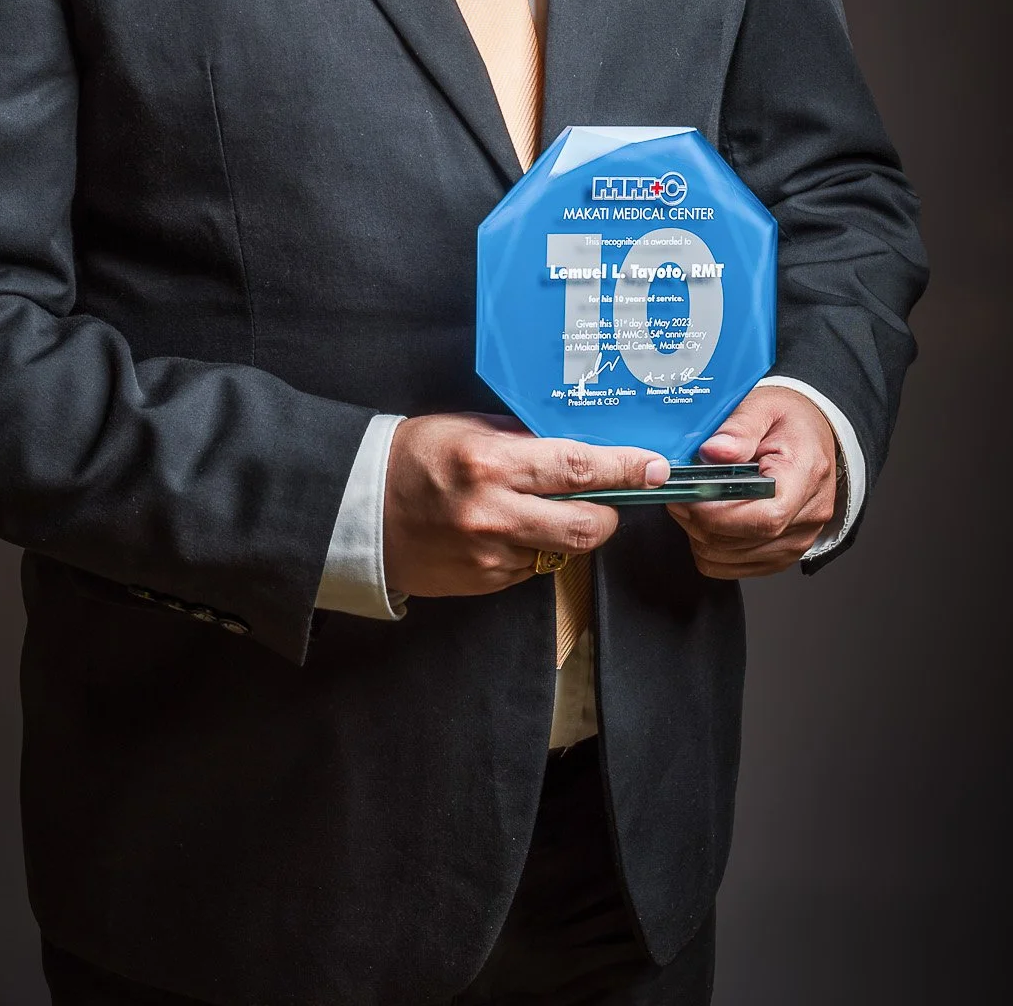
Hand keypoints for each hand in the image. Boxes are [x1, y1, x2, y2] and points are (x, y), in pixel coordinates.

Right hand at [382, 412, 669, 597]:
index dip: (624, 469)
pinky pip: (530, 568)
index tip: (654, 467)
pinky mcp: (483, 583)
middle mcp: (494, 513)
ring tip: (541, 507)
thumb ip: (523, 439)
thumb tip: (579, 446)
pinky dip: (532, 548)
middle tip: (611, 498)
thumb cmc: (413, 456)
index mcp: (492, 464)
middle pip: (586, 526)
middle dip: (609, 513)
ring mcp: (489, 555)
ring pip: (561, 550)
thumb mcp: (468, 429)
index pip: (578, 468)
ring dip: (567, 531)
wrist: (358, 508)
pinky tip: (507, 529)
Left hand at [668, 384, 838, 578]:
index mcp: (805, 475)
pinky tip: (709, 518)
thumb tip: (713, 452)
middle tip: (679, 491)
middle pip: (741, 540)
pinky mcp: (782, 554)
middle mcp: (807, 516)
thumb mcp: (762, 407)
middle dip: (697, 519)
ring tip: (693, 501)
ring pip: (729, 557)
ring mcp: (797, 541)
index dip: (717, 512)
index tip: (688, 494)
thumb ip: (738, 429)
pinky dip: (710, 547)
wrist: (812, 436)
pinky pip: (732, 567)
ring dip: (699, 533)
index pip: (764, 516)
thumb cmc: (787, 421)